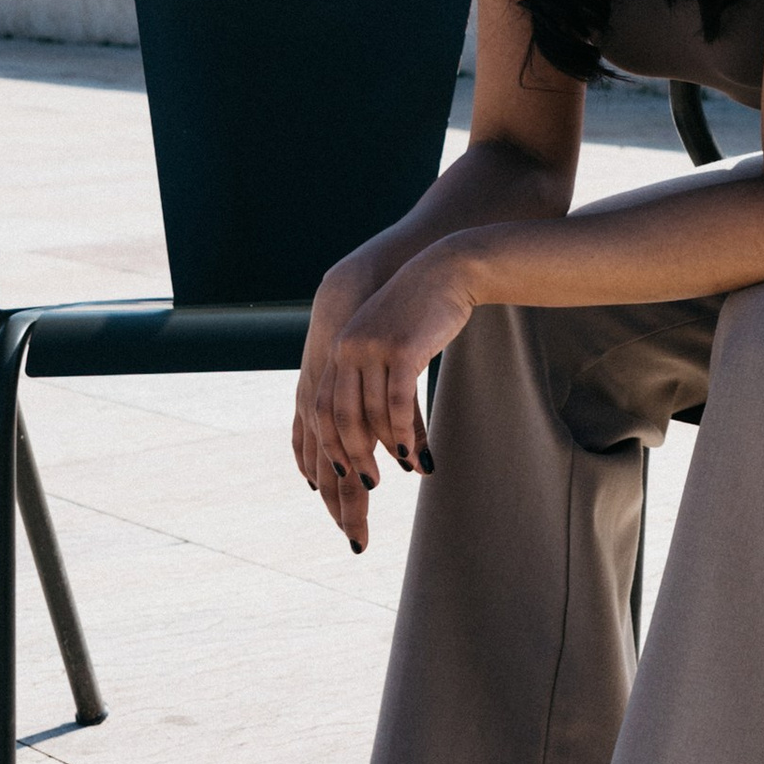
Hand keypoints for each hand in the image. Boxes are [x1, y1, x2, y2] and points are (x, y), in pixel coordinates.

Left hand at [290, 246, 475, 551]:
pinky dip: (403, 434)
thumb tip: (380, 434)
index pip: (318, 415)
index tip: (337, 484)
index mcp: (336, 354)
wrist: (445, 269)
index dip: (325, 453)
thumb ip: (374, 380)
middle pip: (337, 422)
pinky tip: (414, 457)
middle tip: (366, 494)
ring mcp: (370, 348)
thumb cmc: (421, 314)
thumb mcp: (389, 348)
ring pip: (367, 416)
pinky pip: (397, 403)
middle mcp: (344, 352)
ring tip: (397, 475)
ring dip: (381, 453)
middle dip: (349, 463)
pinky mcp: (399, 347)